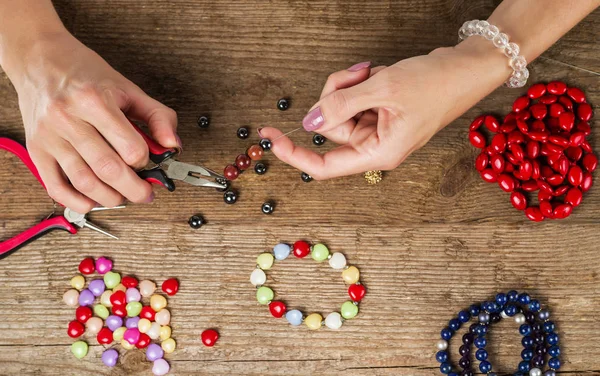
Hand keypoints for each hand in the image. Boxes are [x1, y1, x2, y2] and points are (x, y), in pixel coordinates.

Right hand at [12, 32, 179, 211]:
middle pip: (109, 169)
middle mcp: (69, 119)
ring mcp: (50, 136)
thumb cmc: (86, 73)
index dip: (145, 161)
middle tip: (144, 193)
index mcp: (95, 101)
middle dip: (134, 189)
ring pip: (84, 182)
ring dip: (110, 198)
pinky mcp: (36, 149)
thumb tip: (173, 145)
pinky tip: (92, 202)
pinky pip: (55, 186)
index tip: (148, 162)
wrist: (40, 59)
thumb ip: (158, 117)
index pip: (131, 148)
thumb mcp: (128, 88)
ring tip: (123, 197)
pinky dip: (76, 202)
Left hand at [260, 43, 507, 179]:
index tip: (270, 138)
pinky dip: (360, 83)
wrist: (468, 68)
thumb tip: (308, 120)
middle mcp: (375, 145)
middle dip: (335, 94)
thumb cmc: (437, 84)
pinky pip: (353, 99)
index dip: (294, 154)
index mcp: (378, 153)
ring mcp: (377, 129)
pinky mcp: (379, 113)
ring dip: (349, 85)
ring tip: (373, 71)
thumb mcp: (383, 89)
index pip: (324, 166)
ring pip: (340, 109)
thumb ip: (341, 104)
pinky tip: (380, 74)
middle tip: (357, 74)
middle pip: (331, 127)